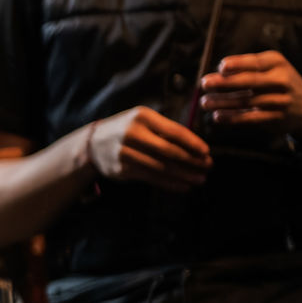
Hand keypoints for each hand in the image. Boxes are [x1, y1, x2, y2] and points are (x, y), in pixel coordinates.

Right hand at [86, 106, 211, 191]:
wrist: (93, 143)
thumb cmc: (126, 130)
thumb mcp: (142, 121)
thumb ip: (164, 130)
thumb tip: (196, 147)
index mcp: (142, 117)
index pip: (174, 131)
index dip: (193, 143)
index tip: (207, 152)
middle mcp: (133, 133)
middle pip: (169, 150)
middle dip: (192, 161)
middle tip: (208, 166)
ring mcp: (126, 152)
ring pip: (162, 167)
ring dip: (184, 175)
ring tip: (199, 179)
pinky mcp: (122, 169)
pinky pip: (151, 178)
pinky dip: (169, 183)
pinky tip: (183, 186)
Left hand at [199, 51, 301, 135]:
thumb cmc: (279, 84)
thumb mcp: (271, 69)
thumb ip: (247, 69)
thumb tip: (216, 74)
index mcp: (277, 63)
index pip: (255, 62)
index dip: (238, 64)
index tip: (221, 67)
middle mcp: (280, 79)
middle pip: (249, 81)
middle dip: (224, 82)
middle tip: (204, 84)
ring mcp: (279, 100)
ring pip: (246, 101)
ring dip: (222, 102)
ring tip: (204, 102)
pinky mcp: (275, 118)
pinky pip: (250, 118)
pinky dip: (232, 118)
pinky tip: (217, 117)